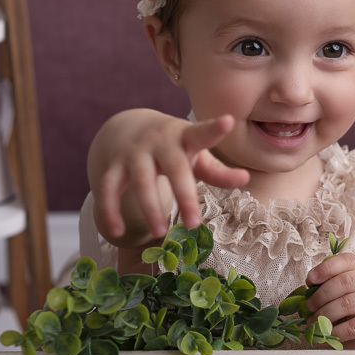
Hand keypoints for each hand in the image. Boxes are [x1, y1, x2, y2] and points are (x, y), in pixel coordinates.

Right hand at [89, 111, 249, 241]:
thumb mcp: (195, 153)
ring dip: (149, 208)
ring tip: (160, 233)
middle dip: (184, 196)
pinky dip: (110, 211)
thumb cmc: (173, 147)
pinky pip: (108, 189)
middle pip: (173, 168)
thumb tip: (245, 178)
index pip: (201, 133)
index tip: (228, 121)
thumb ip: (218, 170)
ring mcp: (134, 153)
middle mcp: (158, 142)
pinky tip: (117, 231)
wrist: (128, 127)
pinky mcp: (113, 166)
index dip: (214, 129)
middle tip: (194, 224)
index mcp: (184, 136)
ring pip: (140, 181)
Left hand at [303, 254, 354, 349]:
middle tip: (309, 306)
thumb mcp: (340, 290)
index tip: (310, 280)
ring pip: (348, 304)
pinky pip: (353, 326)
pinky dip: (335, 331)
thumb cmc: (350, 306)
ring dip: (325, 314)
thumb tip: (310, 283)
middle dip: (322, 294)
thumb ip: (326, 283)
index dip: (326, 268)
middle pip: (346, 282)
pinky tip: (325, 333)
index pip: (346, 261)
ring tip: (313, 321)